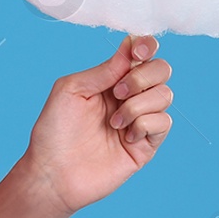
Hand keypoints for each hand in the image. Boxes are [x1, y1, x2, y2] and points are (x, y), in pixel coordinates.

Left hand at [18, 34, 173, 217]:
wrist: (53, 172)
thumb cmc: (54, 130)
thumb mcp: (72, 89)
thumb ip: (104, 69)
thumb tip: (130, 44)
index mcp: (110, 80)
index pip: (141, 54)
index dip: (146, 46)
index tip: (137, 50)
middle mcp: (128, 97)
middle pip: (161, 70)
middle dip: (143, 76)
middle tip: (118, 91)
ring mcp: (138, 121)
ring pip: (165, 95)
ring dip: (139, 104)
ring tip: (114, 121)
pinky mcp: (145, 145)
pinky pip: (163, 123)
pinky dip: (145, 123)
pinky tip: (125, 135)